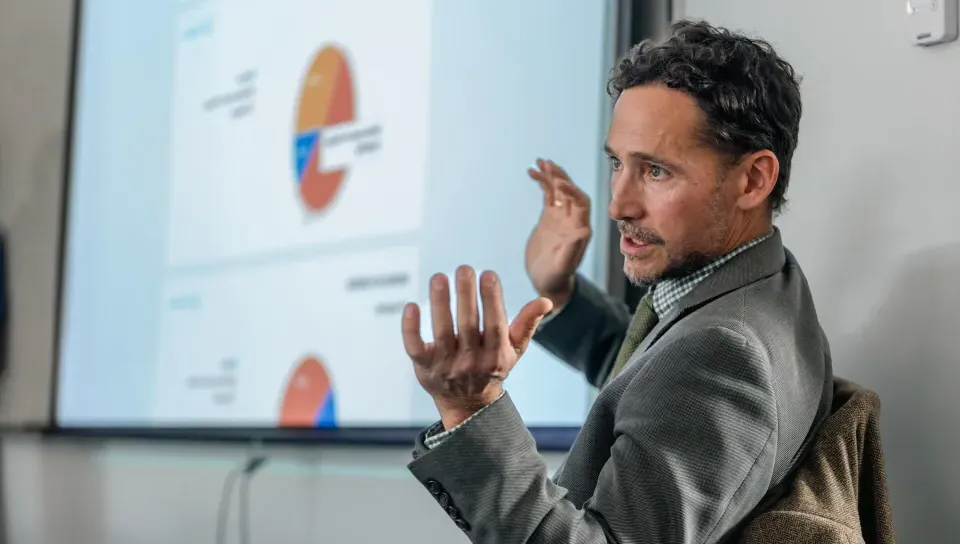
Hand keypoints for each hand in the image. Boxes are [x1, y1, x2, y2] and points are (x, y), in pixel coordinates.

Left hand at [401, 266, 552, 428]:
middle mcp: (471, 362)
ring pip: (441, 331)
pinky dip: (411, 327)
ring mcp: (446, 366)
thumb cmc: (492, 367)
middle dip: (466, 295)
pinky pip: (415, 346)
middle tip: (464, 268)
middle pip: (467, 325)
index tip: (488, 274)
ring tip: (439, 277)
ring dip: (440, 303)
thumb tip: (545, 300)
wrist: (467, 405)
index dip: (492, 300)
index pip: (495, 325)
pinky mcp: (424, 367)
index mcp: (495, 356)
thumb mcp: (514, 349)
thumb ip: (527, 324)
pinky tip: (411, 306)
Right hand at [526, 159, 591, 307]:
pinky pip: (548, 195)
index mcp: (580, 228)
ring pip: (559, 190)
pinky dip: (542, 183)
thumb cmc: (556, 278)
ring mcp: (561, 217)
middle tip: (547, 164)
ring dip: (551, 176)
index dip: (572, 191)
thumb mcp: (563, 266)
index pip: (581, 202)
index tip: (558, 183)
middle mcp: (573, 220)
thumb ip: (573, 250)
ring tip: (539, 162)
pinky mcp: (549, 218)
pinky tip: (532, 172)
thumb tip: (583, 231)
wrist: (548, 282)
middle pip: (570, 191)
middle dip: (560, 177)